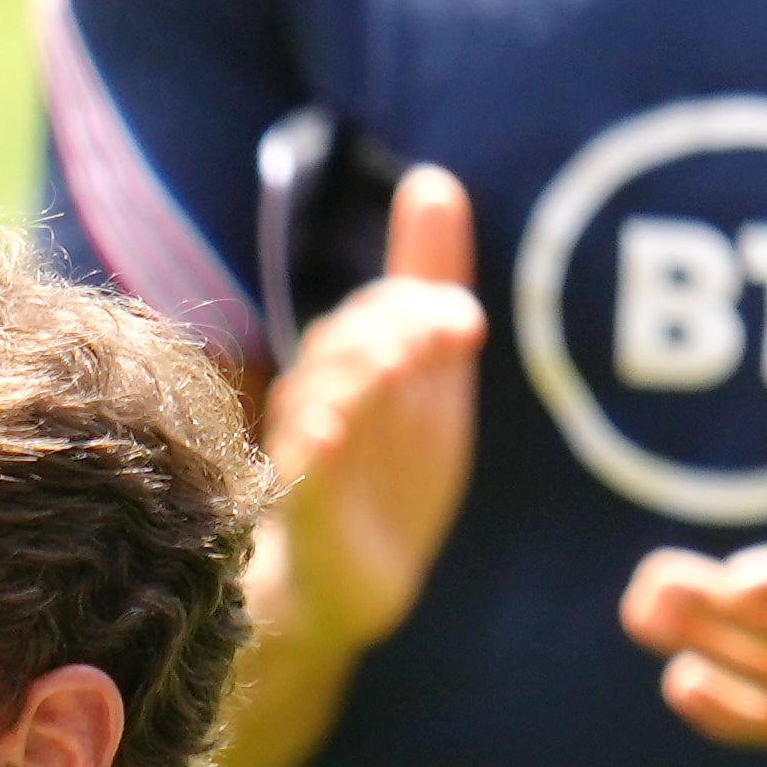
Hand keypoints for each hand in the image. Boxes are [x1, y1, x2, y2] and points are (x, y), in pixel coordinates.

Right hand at [254, 162, 482, 662]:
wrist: (352, 585)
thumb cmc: (387, 474)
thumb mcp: (430, 382)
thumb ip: (428, 291)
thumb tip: (431, 181)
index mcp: (363, 364)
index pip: (379, 309)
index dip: (419, 303)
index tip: (469, 326)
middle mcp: (328, 396)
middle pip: (346, 340)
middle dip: (392, 330)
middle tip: (440, 337)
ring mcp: (308, 450)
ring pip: (318, 395)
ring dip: (355, 373)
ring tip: (394, 366)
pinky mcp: (300, 506)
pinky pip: (296, 470)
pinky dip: (310, 448)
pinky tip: (329, 434)